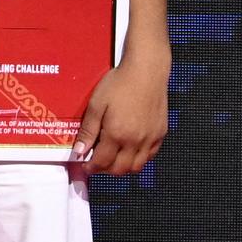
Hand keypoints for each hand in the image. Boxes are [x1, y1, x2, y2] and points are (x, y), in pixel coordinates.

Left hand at [75, 54, 168, 174]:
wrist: (146, 71)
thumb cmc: (120, 84)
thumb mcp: (96, 105)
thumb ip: (88, 130)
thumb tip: (80, 151)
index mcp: (117, 134)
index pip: (102, 162)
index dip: (91, 168)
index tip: (85, 166)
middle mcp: (136, 141)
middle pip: (120, 169)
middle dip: (105, 170)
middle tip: (97, 163)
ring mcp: (150, 138)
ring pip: (137, 166)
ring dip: (122, 168)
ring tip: (112, 158)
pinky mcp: (161, 133)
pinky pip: (150, 156)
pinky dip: (139, 159)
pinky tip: (130, 150)